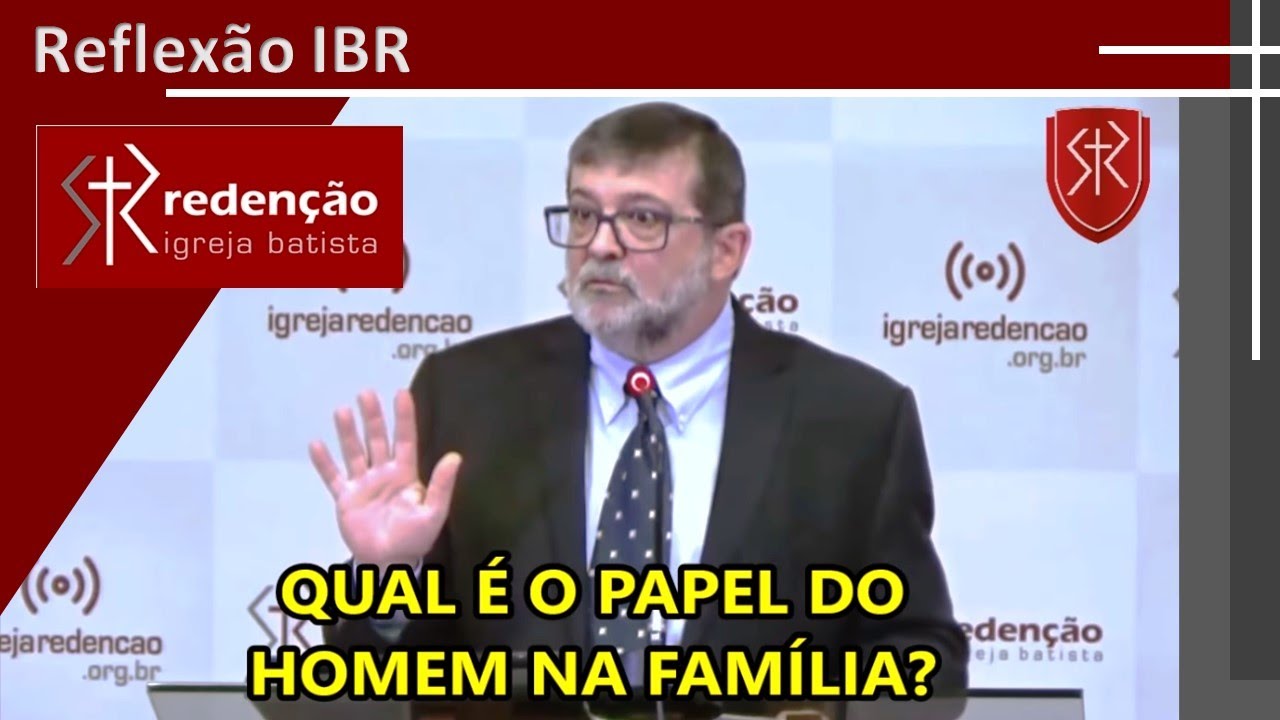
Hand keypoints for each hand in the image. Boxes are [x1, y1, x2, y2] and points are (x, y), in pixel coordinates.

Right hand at [309, 389, 460, 569]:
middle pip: (377, 440)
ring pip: (354, 453)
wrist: (388, 561)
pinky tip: (316, 444)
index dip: (404, 418)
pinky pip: (333, 477)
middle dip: (372, 418)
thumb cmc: (414, 538)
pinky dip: (324, 463)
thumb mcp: (433, 513)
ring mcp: (363, 484)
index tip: (401, 393)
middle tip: (366, 394)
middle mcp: (383, 473)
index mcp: (406, 474)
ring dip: (348, 433)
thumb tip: (455, 457)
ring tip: (342, 411)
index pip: (405, 440)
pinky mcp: (345, 498)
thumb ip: (442, 485)